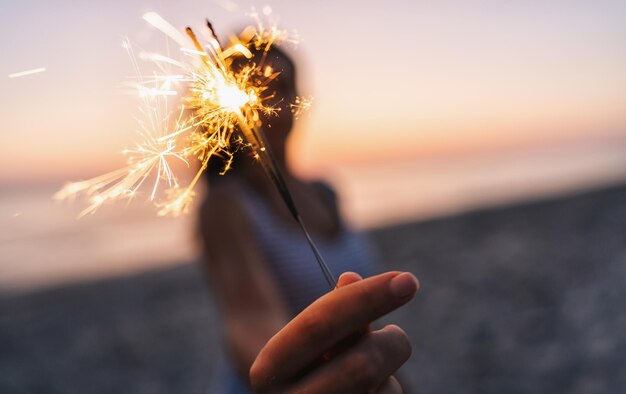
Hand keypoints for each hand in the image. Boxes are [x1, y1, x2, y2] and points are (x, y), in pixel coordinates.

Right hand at [250, 271, 418, 392]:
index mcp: (268, 371)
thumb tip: (350, 279)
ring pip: (384, 390)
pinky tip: (370, 393)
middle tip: (397, 335)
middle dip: (391, 343)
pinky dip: (389, 392)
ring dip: (390, 372)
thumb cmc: (308, 369)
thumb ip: (332, 312)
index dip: (366, 298)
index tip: (406, 279)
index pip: (319, 324)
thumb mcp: (311, 341)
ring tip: (371, 374)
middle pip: (362, 365)